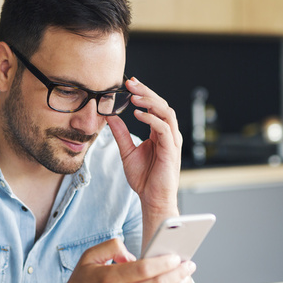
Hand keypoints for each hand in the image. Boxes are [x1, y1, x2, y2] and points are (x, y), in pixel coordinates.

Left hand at [107, 77, 181, 218]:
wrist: (152, 199)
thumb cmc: (144, 178)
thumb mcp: (127, 151)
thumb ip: (120, 133)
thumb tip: (110, 116)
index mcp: (159, 133)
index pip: (154, 107)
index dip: (142, 94)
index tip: (128, 84)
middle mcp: (168, 134)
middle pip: (161, 104)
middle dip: (146, 92)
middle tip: (130, 83)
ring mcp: (172, 141)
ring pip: (166, 112)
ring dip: (150, 102)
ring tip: (134, 97)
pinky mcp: (171, 150)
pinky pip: (164, 129)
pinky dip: (151, 119)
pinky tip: (138, 114)